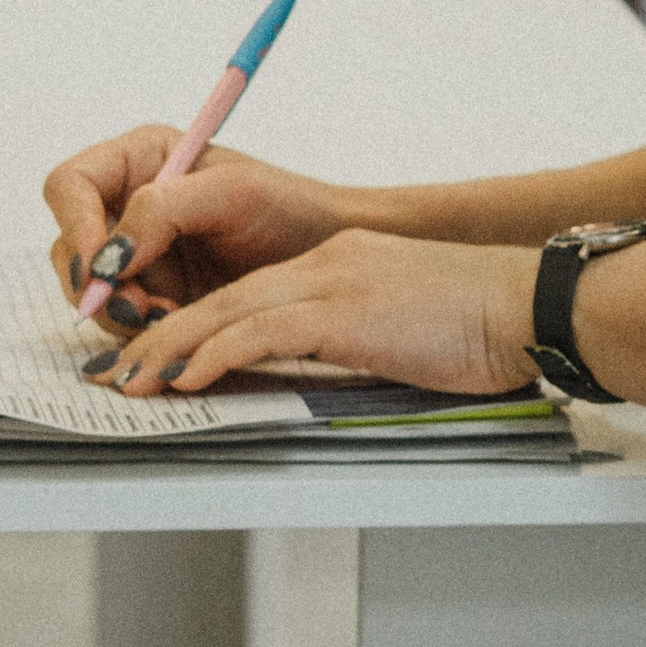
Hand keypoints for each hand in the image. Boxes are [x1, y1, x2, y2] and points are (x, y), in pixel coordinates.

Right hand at [42, 127, 357, 324]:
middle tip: (140, 308)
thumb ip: (162, 210)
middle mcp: (127, 205)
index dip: (75, 226)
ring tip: (170, 315)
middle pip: (70, 246)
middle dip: (97, 283)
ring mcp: (137, 254)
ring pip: (89, 290)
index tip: (101, 267)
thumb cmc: (287, 209)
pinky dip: (140, 330)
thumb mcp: (231, 193)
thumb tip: (107, 254)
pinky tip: (178, 325)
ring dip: (120, 311)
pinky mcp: (150, 296)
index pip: (70, 186)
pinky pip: (118, 319)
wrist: (323, 256)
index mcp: (140, 161)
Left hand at [89, 227, 538, 399]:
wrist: (526, 303)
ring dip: (169, 348)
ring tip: (131, 381)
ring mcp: (332, 284)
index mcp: (337, 265)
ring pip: (227, 312)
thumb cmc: (480, 325)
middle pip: (221, 297)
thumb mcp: (402, 324)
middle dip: (161, 334)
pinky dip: (216, 353)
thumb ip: (356, 338)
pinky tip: (188, 377)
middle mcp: (324, 266)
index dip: (193, 322)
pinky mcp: (343, 312)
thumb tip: (326, 372)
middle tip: (119, 370)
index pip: (246, 292)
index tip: (157, 353)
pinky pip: (261, 332)